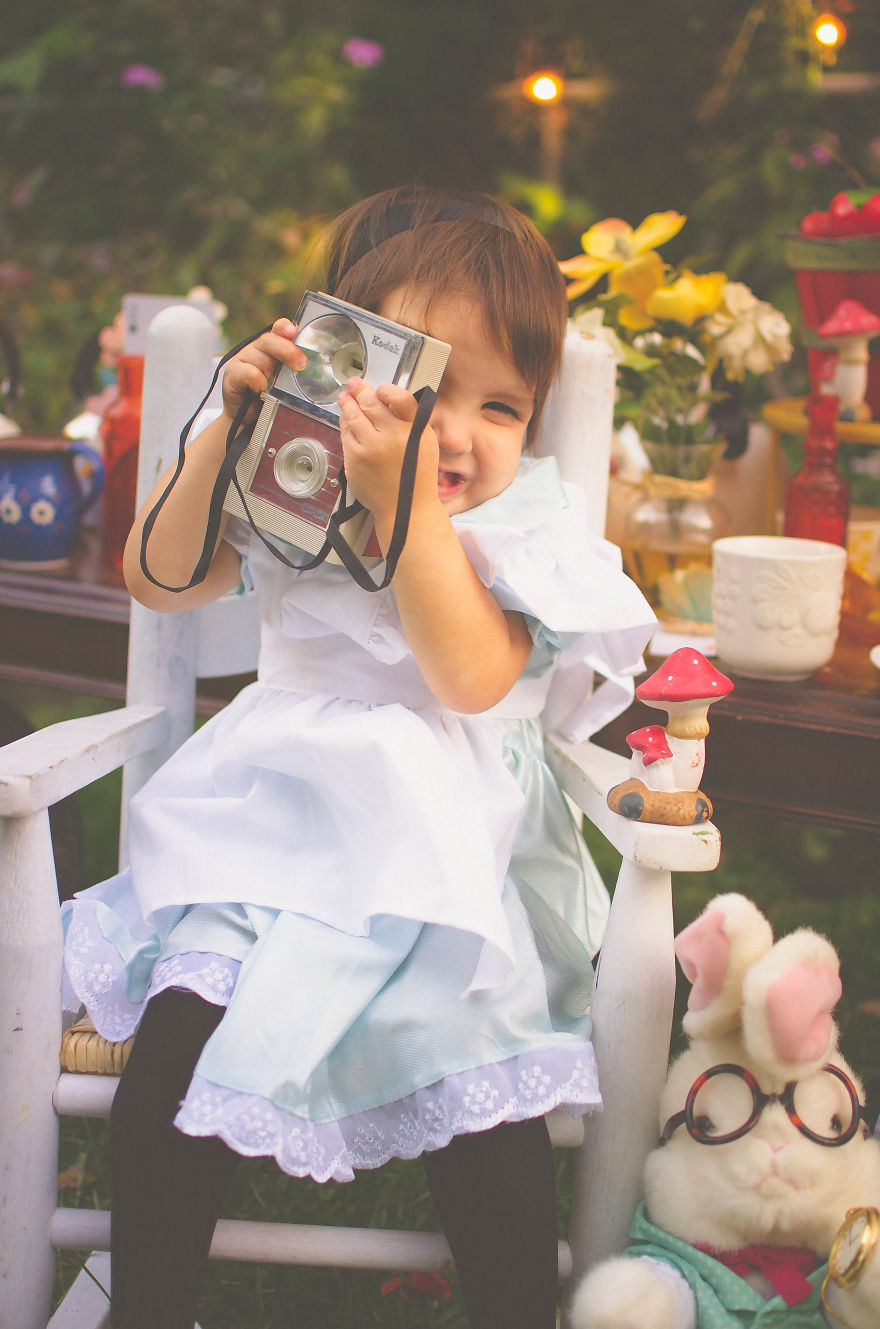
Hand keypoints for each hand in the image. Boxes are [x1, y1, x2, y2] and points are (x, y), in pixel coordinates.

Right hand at [221, 318, 306, 421]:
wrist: (247, 419)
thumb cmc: (269, 399)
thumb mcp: (286, 385)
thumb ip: (296, 374)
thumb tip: (313, 374)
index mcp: (274, 348)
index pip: (279, 331)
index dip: (285, 328)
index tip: (293, 331)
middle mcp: (258, 350)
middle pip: (270, 340)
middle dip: (287, 350)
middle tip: (301, 364)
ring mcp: (244, 360)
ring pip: (260, 357)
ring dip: (271, 371)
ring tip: (276, 385)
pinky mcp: (233, 374)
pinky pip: (247, 372)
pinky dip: (256, 380)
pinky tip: (260, 389)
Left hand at [337, 378, 439, 532]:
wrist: (405, 509)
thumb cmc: (417, 477)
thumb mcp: (426, 443)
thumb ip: (412, 419)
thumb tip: (391, 399)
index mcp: (413, 431)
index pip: (398, 397)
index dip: (385, 389)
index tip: (380, 388)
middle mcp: (391, 438)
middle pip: (369, 403)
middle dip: (359, 389)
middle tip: (354, 384)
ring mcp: (370, 449)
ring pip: (352, 416)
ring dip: (347, 404)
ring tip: (345, 398)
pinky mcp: (354, 461)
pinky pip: (345, 435)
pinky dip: (344, 425)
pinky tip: (346, 420)